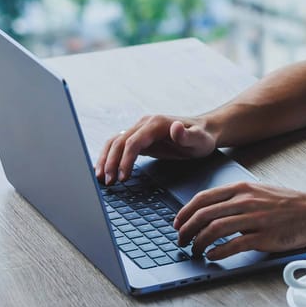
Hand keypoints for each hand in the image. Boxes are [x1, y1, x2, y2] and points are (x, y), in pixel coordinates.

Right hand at [95, 115, 216, 184]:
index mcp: (156, 124)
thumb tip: (175, 127)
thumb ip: (187, 135)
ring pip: (114, 143)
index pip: (133, 141)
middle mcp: (144, 124)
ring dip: (105, 159)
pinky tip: (105, 171)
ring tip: (101, 179)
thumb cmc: (202, 137)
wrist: (204, 131)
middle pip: (119, 142)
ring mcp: (140, 131)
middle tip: (108, 182)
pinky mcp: (139, 140)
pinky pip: (119, 147)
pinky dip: (109, 158)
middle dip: (110, 162)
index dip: (125, 159)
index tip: (123, 177)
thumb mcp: (200, 139)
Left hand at [173, 182, 305, 259]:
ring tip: (194, 250)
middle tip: (181, 240)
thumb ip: (235, 197)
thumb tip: (210, 209)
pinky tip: (211, 255)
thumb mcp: (258, 190)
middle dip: (187, 230)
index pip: (203, 198)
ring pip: (214, 230)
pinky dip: (218, 252)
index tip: (177, 223)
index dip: (185, 212)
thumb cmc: (286, 203)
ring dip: (199, 242)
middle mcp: (245, 201)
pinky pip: (233, 245)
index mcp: (241, 188)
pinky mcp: (263, 237)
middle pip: (204, 215)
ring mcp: (254, 219)